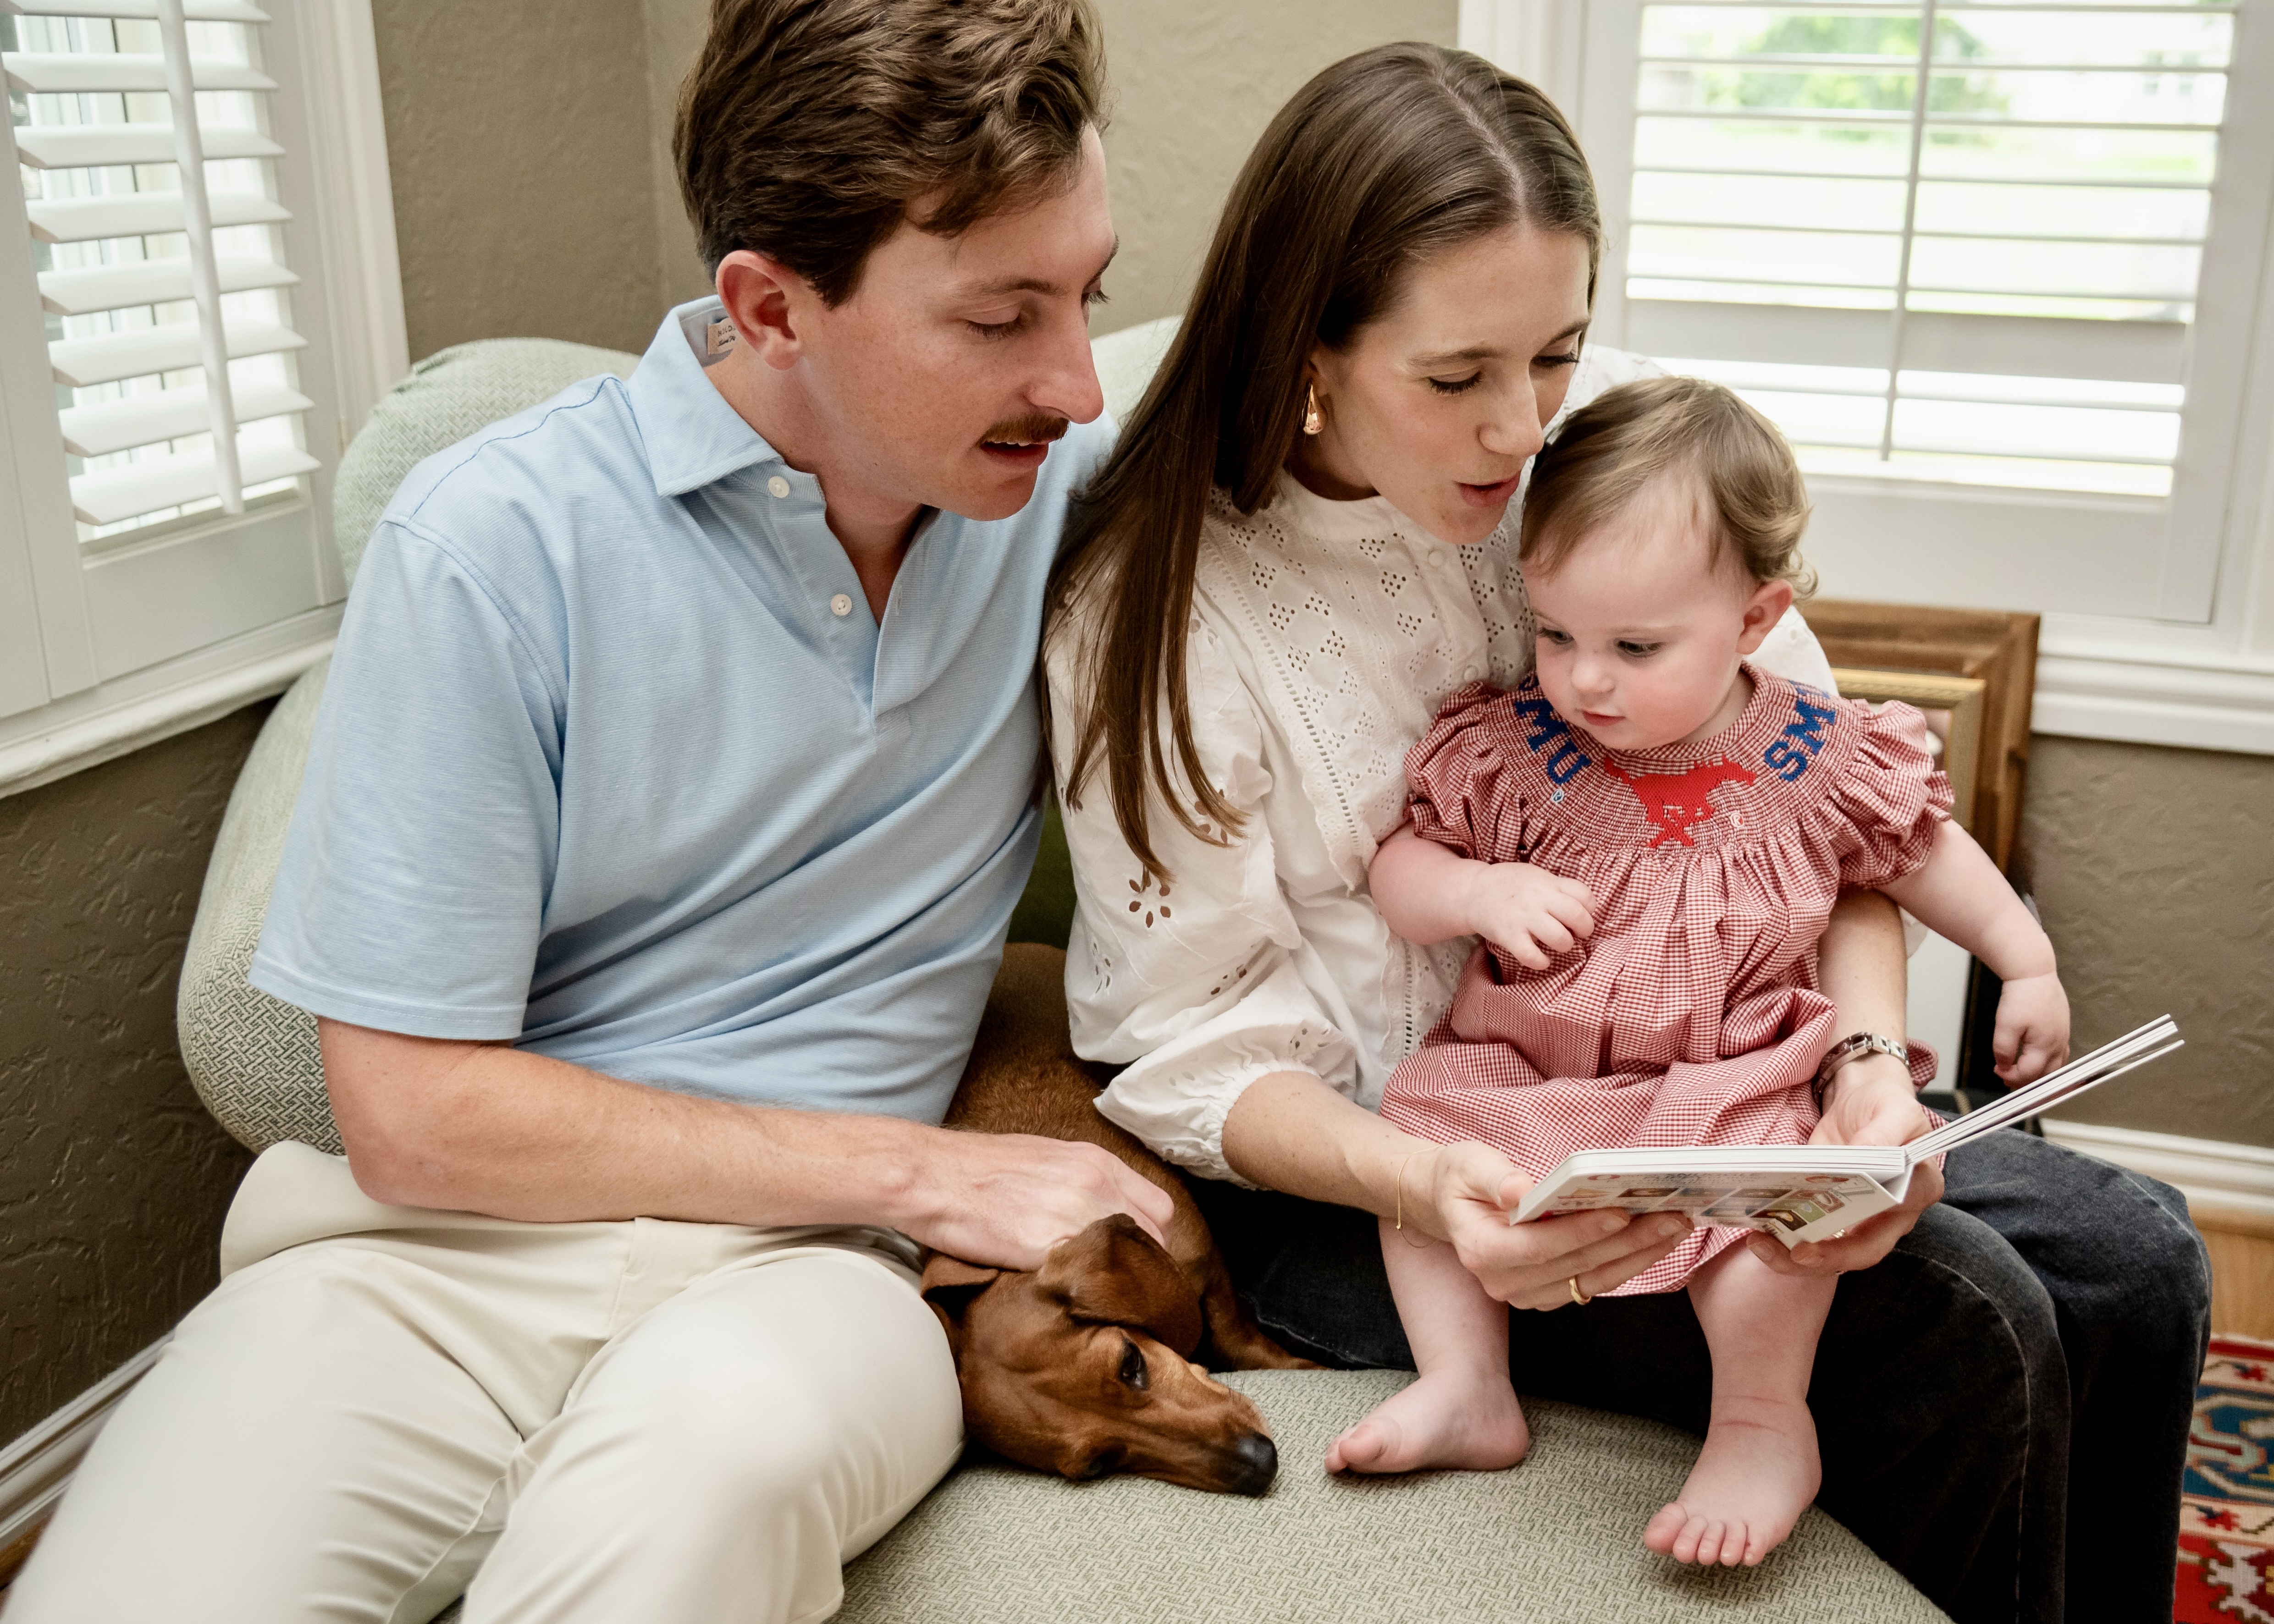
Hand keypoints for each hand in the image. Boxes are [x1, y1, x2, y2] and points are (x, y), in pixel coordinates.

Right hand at [901, 1130, 1175, 1271]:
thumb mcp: (1044, 1161)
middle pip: (1155, 1241)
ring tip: (1097, 1298)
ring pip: (1128, 1264)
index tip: (1136, 1263)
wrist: (929, 1174)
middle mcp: (1096, 1183)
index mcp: (1097, 1162)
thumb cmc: (975, 1169)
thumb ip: (1081, 1185)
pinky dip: (1085, 1294)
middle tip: (1120, 1288)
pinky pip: (1088, 1279)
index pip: (1160, 1211)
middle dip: (1143, 1269)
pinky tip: (1069, 1299)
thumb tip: (1099, 1217)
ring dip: (1119, 1284)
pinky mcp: (1047, 1247)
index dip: (1151, 1242)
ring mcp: (1075, 1214)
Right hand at [1411, 1140, 1690, 1308]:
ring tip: (1675, 1226)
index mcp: (1481, 1250)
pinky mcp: (1548, 1293)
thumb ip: (1494, 1178)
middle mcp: (1504, 1282)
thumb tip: (1521, 1190)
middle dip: (1628, 1242)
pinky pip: (1595, 1283)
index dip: (1581, 1232)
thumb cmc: (1461, 1178)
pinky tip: (1655, 1240)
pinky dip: (1628, 1262)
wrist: (1451, 1204)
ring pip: (1593, 1280)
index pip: (1539, 1247)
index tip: (1621, 1211)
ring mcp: (1527, 1294)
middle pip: (1576, 1266)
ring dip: (1638, 1255)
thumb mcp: (1468, 1165)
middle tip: (1670, 1216)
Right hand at [1465, 863, 1593, 970]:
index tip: (1583, 914)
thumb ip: (1557, 887)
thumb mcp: (1535, 876)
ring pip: (1560, 938)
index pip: (1583, 894)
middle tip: (1578, 933)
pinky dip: (1541, 962)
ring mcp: (1523, 918)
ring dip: (1565, 945)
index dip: (1590, 908)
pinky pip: (1532, 956)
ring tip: (1559, 944)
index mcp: (1548, 883)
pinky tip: (1542, 959)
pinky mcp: (1509, 936)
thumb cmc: (1509, 885)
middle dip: (1585, 929)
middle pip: (1577, 915)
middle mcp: (1538, 899)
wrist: (1472, 891)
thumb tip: (1584, 905)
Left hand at [1747, 1053, 1938, 1279]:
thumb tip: (1866, 1155)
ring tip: (1760, 1243)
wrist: (1863, 1096)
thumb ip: (1885, 1134)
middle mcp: (1892, 1214)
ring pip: (1832, 1251)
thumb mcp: (1894, 1109)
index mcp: (1918, 1190)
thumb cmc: (1887, 1102)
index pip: (1892, 1225)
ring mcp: (1859, 1216)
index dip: (1857, 1241)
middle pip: (1860, 1251)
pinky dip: (1784, 1236)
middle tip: (1785, 1251)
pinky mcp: (1830, 1210)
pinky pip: (1810, 1232)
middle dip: (1822, 1258)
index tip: (1822, 1240)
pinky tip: (1759, 1230)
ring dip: (1793, 1255)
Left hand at [1993, 972, 2069, 1084]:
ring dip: (2039, 1074)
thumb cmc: (2022, 996)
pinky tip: (2037, 1060)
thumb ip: (2003, 1050)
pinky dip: (2048, 1062)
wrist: (2034, 973)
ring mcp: (2063, 1037)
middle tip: (2009, 1082)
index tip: (1998, 1072)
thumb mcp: (2005, 1026)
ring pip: (2056, 1067)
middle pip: (2046, 1076)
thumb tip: (2004, 1067)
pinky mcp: (2062, 1028)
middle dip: (2027, 1082)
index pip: (2030, 1075)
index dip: (2012, 1077)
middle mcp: (2059, 1044)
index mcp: (2046, 1046)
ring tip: (2020, 1075)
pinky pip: (2059, 1054)